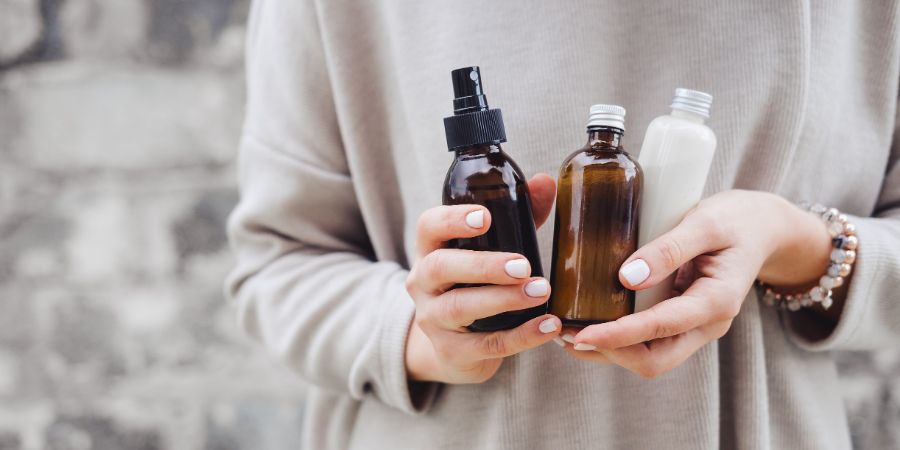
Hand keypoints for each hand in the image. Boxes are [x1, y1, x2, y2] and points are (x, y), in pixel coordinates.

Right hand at [405, 174, 561, 383]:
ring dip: (503, 299)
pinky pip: (486, 344)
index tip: (486, 217)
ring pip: (459, 308)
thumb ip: (518, 216)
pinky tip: (548, 326)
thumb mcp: (490, 249)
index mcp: (430, 250)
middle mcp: (423, 283)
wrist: (455, 347)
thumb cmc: (475, 284)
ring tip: (541, 292)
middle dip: (482, 265)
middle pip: (440, 267)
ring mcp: (433, 319)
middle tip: (523, 265)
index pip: (428, 227)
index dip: (453, 220)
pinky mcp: (452, 352)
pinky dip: (521, 336)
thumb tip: (545, 182)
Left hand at [560, 190, 832, 377]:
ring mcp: (695, 326)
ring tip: (567, 332)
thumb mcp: (706, 222)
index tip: (581, 335)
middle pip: (654, 361)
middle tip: (565, 335)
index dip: (618, 336)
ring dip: (609, 350)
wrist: (764, 227)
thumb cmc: (737, 220)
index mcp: (717, 302)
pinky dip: (618, 338)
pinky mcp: (682, 320)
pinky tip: (589, 322)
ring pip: (649, 356)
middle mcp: (707, 324)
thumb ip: (669, 248)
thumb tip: (627, 276)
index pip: (661, 329)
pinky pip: (649, 341)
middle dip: (608, 353)